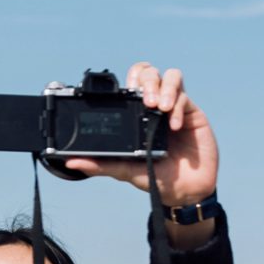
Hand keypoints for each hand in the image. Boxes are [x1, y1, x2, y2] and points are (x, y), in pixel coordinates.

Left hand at [62, 62, 218, 206]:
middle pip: (148, 72)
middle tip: (146, 102)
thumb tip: (72, 162)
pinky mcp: (192, 113)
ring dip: (164, 87)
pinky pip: (185, 97)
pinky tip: (173, 125)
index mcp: (136, 114)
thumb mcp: (124, 170)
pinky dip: (178, 106)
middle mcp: (154, 107)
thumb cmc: (154, 177)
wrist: (185, 191)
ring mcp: (174, 107)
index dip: (127, 81)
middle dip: (146, 81)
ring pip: (170, 76)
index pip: (130, 84)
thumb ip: (101, 164)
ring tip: (159, 108)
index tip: (124, 93)